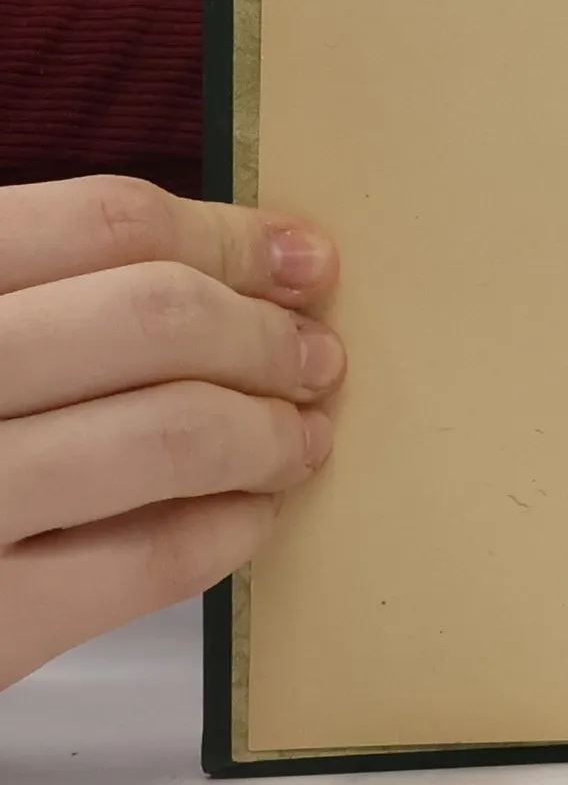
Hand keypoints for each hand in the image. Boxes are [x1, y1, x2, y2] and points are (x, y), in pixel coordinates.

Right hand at [0, 177, 342, 690]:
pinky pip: (146, 561)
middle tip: (317, 359)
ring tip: (301, 438)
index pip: (104, 222)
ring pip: (167, 433)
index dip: (229, 237)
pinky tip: (252, 516)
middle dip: (264, 336)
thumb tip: (230, 268)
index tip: (303, 260)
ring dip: (268, 432)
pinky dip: (228, 531)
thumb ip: (32, 293)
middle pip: (154, 317)